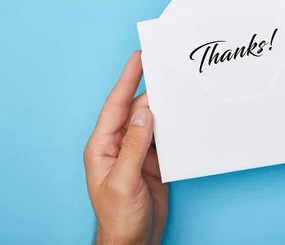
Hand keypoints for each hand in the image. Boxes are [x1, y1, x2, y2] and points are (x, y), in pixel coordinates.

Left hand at [83, 52, 167, 244]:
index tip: (139, 58)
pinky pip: (163, 138)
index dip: (127, 79)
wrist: (132, 243)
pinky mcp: (151, 162)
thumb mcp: (123, 181)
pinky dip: (173, 127)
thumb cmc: (117, 218)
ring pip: (151, 122)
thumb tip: (143, 113)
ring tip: (179, 89)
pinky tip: (182, 119)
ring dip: (165, 108)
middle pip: (136, 110)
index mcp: (102, 146)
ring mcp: (136, 153)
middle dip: (152, 90)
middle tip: (168, 69)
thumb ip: (133, 146)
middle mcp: (118, 145)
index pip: (115, 105)